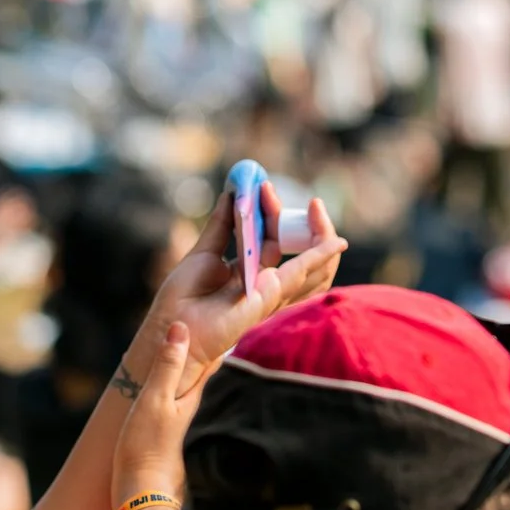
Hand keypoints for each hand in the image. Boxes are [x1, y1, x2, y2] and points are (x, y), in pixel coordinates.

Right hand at [113, 323, 204, 506]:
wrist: (140, 490)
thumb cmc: (145, 445)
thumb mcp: (153, 400)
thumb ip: (166, 366)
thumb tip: (180, 328)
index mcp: (191, 393)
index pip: (212, 356)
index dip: (219, 334)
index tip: (228, 312)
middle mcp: (189, 403)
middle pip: (203, 367)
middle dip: (208, 345)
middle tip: (214, 318)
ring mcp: (177, 417)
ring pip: (189, 381)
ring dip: (190, 361)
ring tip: (190, 341)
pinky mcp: (163, 428)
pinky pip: (173, 394)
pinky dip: (174, 378)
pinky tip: (169, 379)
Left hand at [137, 181, 346, 391]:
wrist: (173, 324)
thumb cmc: (184, 297)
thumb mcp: (204, 251)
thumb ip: (221, 225)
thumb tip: (231, 193)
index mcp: (251, 269)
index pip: (275, 236)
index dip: (273, 210)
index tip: (261, 185)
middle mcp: (266, 280)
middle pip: (298, 247)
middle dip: (304, 221)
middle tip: (301, 198)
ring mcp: (272, 290)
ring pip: (313, 263)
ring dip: (319, 233)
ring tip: (316, 208)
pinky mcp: (271, 295)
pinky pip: (303, 273)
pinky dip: (321, 255)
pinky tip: (336, 242)